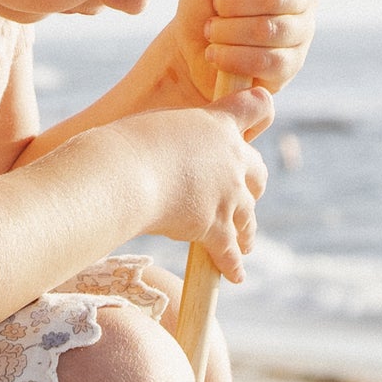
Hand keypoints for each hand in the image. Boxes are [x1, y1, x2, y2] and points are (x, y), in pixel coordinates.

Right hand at [112, 88, 272, 282]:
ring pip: (248, 216)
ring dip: (247, 229)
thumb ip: (169, 136)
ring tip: (247, 242)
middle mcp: (232, 160)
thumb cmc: (123, 146)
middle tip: (247, 195)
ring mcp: (227, 196)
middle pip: (258, 172)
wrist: (123, 177)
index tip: (257, 120)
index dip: (258, 112)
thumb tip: (154, 150)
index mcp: (218, 125)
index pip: (257, 107)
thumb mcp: (151, 125)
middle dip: (252, 184)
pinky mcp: (215, 228)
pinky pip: (229, 251)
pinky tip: (236, 275)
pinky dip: (232, 264)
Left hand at [168, 0, 315, 100]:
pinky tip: (216, 54)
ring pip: (267, 30)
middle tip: (216, 8)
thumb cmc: (203, 1)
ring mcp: (301, 31)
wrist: (189, 49)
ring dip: (226, 32)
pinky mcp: (291, 65)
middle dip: (231, 4)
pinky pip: (266, 61)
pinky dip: (230, 57)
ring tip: (212, 32)